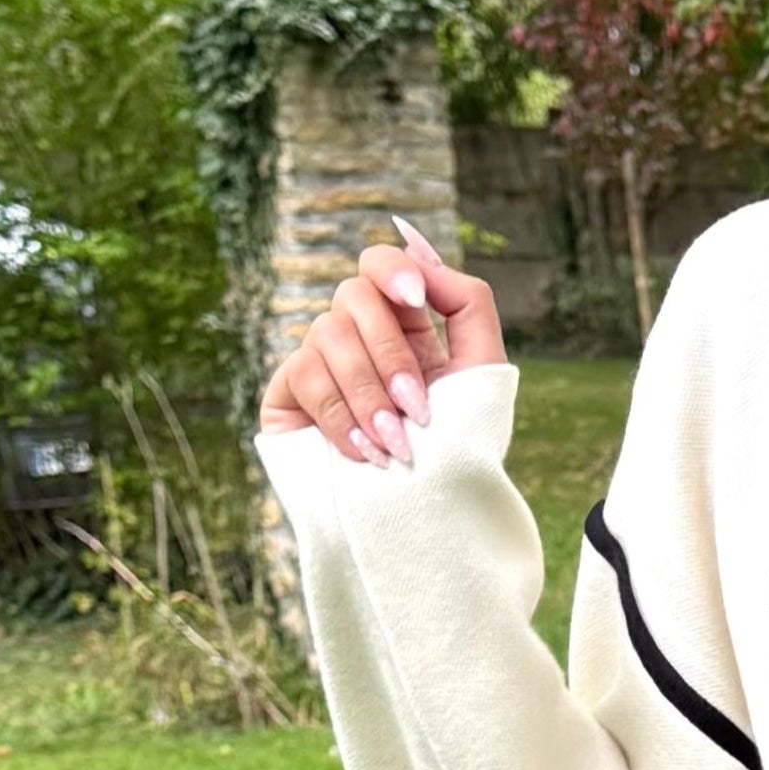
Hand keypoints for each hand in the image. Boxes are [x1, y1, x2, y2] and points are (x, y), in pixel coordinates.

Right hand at [258, 223, 506, 466]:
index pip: (381, 264)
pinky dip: (342, 416)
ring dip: (370, 392)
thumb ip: (467, 303)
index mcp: (404, 325)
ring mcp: (319, 361)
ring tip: (396, 444)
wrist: (423, 518)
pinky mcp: (287, 394)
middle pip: (356, 292)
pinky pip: (306, 374)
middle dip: (392, 351)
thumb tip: (421, 251)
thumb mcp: (481, 372)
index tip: (416, 300)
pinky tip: (365, 453)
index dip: (393, 270)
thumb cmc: (456, 448)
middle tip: (417, 408)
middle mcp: (357, 336)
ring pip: (329, 332)